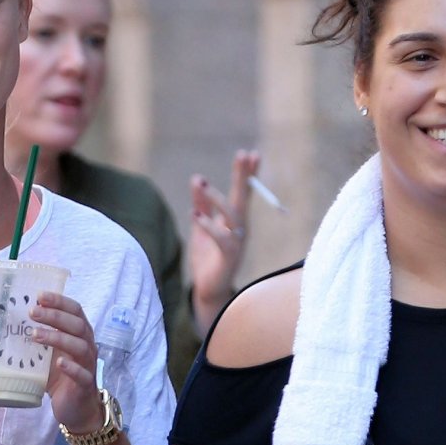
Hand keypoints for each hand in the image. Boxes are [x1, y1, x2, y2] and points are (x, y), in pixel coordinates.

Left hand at [29, 292, 102, 433]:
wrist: (76, 409)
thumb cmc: (60, 377)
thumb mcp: (47, 355)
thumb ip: (37, 339)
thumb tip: (7, 322)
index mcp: (79, 335)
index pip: (75, 311)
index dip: (60, 301)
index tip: (40, 296)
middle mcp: (87, 346)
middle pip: (77, 325)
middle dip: (55, 316)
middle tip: (33, 312)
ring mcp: (88, 366)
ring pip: (80, 347)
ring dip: (58, 338)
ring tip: (35, 335)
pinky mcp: (85, 385)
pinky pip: (82, 374)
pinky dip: (71, 367)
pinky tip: (59, 363)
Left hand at [188, 149, 260, 335]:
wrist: (207, 290)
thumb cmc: (207, 258)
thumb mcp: (201, 227)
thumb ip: (200, 205)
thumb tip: (197, 179)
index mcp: (234, 221)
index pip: (242, 193)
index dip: (247, 175)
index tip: (251, 153)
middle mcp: (239, 229)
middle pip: (243, 199)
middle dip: (244, 176)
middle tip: (245, 154)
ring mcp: (237, 243)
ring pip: (233, 216)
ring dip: (217, 198)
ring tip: (202, 184)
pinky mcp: (228, 257)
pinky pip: (222, 238)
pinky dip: (209, 226)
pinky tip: (195, 216)